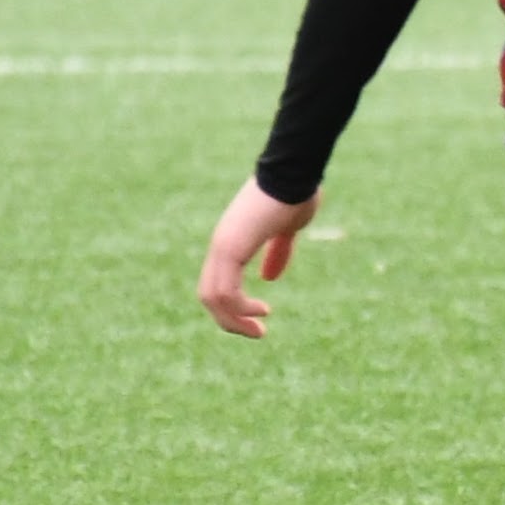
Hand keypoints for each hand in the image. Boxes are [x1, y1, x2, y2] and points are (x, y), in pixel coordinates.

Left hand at [197, 178, 321, 337]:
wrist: (293, 173)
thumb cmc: (295, 195)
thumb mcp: (287, 230)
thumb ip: (278, 253)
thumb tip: (270, 278)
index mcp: (231, 242)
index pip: (218, 283)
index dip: (234, 305)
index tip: (262, 314)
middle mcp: (220, 246)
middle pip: (210, 295)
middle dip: (230, 320)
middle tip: (257, 331)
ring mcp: (222, 246)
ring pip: (213, 297)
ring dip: (233, 320)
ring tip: (258, 329)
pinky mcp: (230, 248)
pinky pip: (224, 289)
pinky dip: (238, 307)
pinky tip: (259, 311)